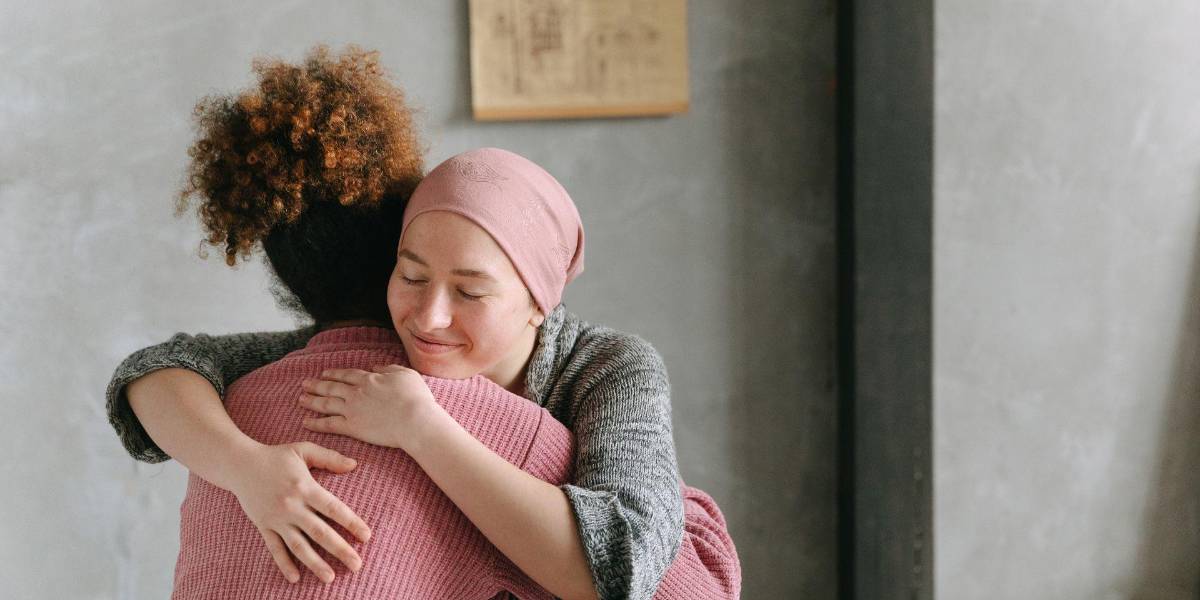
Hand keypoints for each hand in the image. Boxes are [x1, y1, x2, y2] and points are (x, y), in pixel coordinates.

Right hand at [225, 441, 371, 583]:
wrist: (239, 464)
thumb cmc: (275, 456)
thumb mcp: (303, 449)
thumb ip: (329, 458)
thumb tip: (354, 465)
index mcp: (305, 487)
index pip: (333, 508)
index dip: (351, 523)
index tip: (366, 536)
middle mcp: (292, 506)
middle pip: (320, 532)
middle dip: (340, 550)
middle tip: (357, 565)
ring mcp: (277, 518)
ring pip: (299, 545)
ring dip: (315, 563)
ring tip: (331, 578)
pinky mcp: (264, 526)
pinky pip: (275, 548)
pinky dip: (284, 564)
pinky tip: (295, 578)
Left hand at [299, 365, 438, 450]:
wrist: (415, 420)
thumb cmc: (416, 397)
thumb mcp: (406, 374)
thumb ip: (389, 368)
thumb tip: (376, 367)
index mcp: (369, 379)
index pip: (347, 375)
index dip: (334, 374)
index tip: (325, 373)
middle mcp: (356, 392)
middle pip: (331, 387)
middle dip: (317, 385)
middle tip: (305, 384)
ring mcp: (352, 410)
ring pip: (326, 403)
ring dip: (312, 401)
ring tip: (300, 399)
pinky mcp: (352, 427)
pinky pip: (329, 424)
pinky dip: (316, 423)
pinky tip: (306, 422)